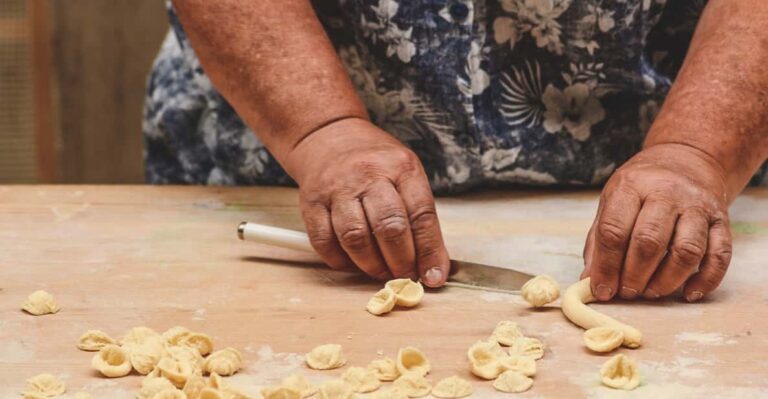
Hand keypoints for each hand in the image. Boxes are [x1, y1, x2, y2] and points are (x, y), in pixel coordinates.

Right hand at [283, 118, 450, 285]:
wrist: (327, 136)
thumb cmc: (374, 163)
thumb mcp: (406, 175)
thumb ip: (419, 216)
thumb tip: (433, 265)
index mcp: (401, 167)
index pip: (421, 214)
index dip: (429, 251)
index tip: (434, 276)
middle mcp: (368, 174)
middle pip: (389, 227)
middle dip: (401, 262)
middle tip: (405, 276)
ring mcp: (337, 188)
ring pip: (355, 238)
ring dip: (371, 265)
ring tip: (380, 271)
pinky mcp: (312, 202)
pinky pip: (324, 241)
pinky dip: (340, 261)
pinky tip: (352, 262)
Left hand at [582, 143, 732, 301]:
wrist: (686, 160)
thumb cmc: (640, 189)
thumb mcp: (611, 203)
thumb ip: (599, 242)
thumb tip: (591, 283)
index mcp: (631, 186)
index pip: (614, 230)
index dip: (606, 266)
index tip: (603, 290)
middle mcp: (666, 192)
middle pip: (649, 242)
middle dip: (635, 276)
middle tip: (627, 293)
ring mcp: (698, 205)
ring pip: (687, 251)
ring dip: (667, 281)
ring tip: (651, 292)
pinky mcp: (722, 220)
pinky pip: (719, 255)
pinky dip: (705, 280)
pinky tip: (688, 294)